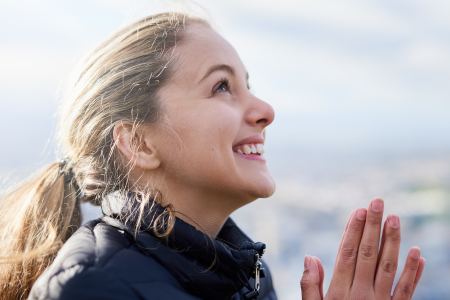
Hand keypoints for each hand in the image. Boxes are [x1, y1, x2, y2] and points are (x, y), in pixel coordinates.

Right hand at [300, 198, 424, 299]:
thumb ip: (310, 286)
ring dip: (393, 242)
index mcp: (340, 293)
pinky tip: (418, 253)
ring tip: (396, 219)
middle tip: (378, 202)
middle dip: (373, 227)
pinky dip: (413, 272)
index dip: (353, 231)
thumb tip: (311, 257)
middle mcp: (362, 295)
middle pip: (368, 254)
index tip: (359, 211)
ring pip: (388, 267)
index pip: (348, 254)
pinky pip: (406, 291)